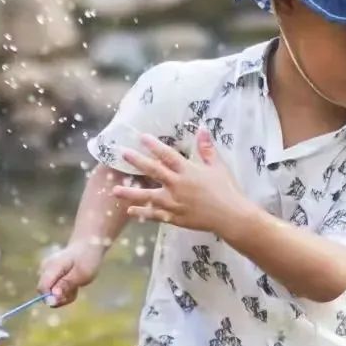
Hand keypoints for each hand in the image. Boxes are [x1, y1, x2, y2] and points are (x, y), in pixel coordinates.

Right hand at [38, 238, 101, 306]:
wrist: (87, 246)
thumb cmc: (86, 259)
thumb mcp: (81, 274)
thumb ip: (66, 285)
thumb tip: (51, 298)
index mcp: (51, 267)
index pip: (42, 288)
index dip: (52, 298)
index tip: (67, 296)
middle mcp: (44, 269)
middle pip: (45, 293)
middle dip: (60, 298)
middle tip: (75, 290)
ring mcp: (45, 272)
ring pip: (49, 294)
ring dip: (64, 295)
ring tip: (76, 286)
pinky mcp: (49, 276)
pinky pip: (53, 290)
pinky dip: (64, 291)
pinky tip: (72, 284)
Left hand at [114, 129, 249, 237]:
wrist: (230, 216)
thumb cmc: (226, 189)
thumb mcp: (218, 166)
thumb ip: (207, 148)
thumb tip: (202, 128)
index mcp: (188, 171)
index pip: (167, 155)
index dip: (153, 145)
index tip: (141, 137)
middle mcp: (177, 185)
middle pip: (153, 171)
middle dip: (136, 161)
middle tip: (121, 154)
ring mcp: (174, 202)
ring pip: (148, 196)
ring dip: (130, 192)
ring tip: (114, 190)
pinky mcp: (175, 217)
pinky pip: (155, 215)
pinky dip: (142, 213)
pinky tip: (129, 211)